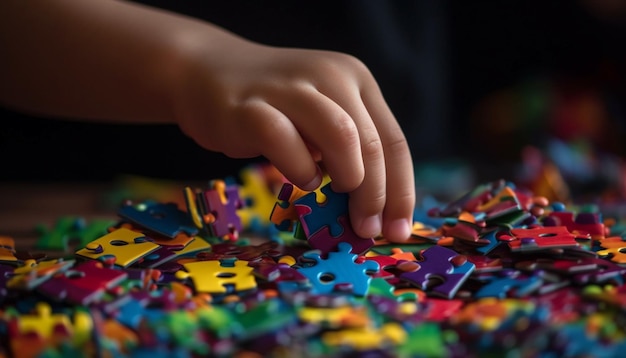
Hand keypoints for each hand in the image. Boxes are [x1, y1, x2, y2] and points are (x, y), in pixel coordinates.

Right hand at [172, 35, 414, 241]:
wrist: (208, 72)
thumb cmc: (273, 107)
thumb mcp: (320, 119)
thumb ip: (349, 152)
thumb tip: (375, 215)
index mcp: (355, 78)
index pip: (393, 141)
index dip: (401, 192)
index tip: (398, 231)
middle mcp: (329, 76)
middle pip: (372, 145)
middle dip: (377, 197)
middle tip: (366, 230)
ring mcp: (289, 88)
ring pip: (342, 137)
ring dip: (349, 179)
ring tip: (336, 193)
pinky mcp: (250, 108)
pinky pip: (286, 144)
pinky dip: (300, 170)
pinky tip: (301, 178)